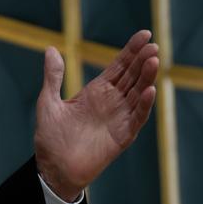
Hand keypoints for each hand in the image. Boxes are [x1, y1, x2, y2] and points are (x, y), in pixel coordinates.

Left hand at [33, 30, 158, 201]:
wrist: (53, 168)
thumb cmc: (50, 138)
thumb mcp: (48, 102)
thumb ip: (53, 77)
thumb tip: (51, 49)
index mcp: (96, 91)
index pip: (120, 66)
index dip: (132, 50)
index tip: (144, 34)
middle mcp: (111, 102)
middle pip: (132, 76)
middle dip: (143, 60)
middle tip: (152, 45)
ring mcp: (119, 118)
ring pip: (138, 94)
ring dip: (147, 78)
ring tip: (154, 60)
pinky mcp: (122, 136)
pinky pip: (137, 118)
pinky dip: (144, 106)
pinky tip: (150, 91)